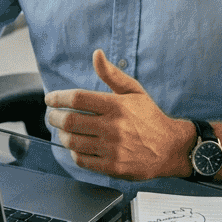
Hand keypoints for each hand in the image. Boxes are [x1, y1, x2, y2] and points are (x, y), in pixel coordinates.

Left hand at [43, 49, 193, 181]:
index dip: (58, 98)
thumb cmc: (149, 117)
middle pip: (70, 121)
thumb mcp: (134, 91)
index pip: (77, 99)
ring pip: (72, 142)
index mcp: (117, 106)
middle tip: (53, 116)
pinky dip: (74, 152)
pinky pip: (82, 160)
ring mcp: (113, 149)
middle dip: (54, 117)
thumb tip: (96, 54)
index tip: (50, 99)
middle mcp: (114, 127)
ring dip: (62, 135)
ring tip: (63, 130)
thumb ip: (112, 74)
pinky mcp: (113, 167)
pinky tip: (76, 146)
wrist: (170, 148)